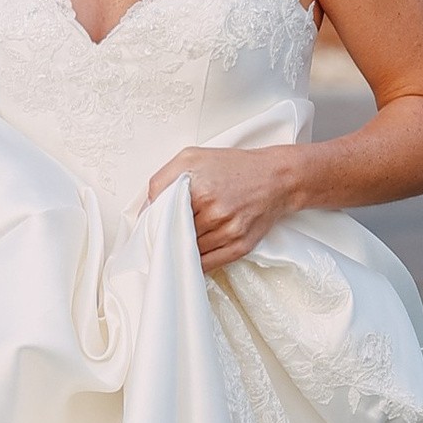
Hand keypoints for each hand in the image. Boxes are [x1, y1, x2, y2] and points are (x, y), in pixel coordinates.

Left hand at [147, 145, 297, 270]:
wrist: (276, 179)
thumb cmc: (234, 167)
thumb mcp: (191, 158)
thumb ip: (162, 180)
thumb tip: (146, 210)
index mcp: (198, 190)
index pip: (159, 217)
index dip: (152, 222)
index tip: (151, 226)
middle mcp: (213, 213)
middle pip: (172, 236)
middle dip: (166, 235)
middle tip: (165, 233)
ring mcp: (228, 233)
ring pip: (188, 252)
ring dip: (182, 249)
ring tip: (183, 238)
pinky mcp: (239, 247)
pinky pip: (207, 265)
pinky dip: (196, 261)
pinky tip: (194, 252)